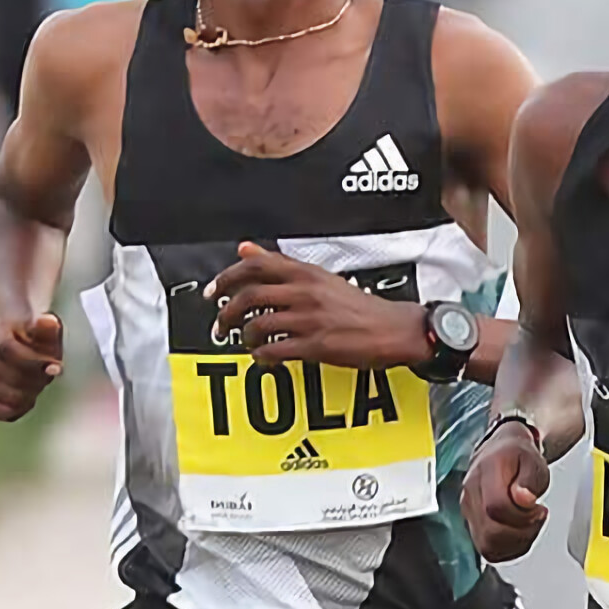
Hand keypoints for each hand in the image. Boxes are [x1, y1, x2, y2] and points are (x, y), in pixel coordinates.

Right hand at [0, 309, 62, 421]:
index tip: (52, 365)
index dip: (34, 361)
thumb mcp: (46, 331)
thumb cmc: (34, 342)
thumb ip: (49, 328)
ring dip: (28, 396)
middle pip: (11, 377)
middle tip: (44, 376)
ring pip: (7, 397)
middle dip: (36, 380)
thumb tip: (47, 323)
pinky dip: (13, 410)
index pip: (8, 350)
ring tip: (33, 386)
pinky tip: (21, 400)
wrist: (18, 351)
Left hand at [207, 244, 426, 368]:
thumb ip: (280, 265)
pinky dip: (262, 357)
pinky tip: (264, 358)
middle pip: (249, 296)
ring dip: (244, 337)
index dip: (227, 278)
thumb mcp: (319, 277)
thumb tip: (246, 249)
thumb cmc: (359, 306)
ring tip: (246, 342)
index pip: (255, 266)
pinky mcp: (316, 345)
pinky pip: (276, 350)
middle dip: (227, 313)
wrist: (393, 329)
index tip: (214, 292)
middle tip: (221, 324)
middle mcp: (305, 292)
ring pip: (258, 325)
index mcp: (305, 273)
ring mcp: (310, 319)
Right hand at [462, 427, 551, 560]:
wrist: (502, 452)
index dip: (522, 514)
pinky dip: (511, 550)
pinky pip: (489, 551)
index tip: (538, 507)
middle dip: (522, 531)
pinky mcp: (473, 527)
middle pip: (490, 532)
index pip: (496, 507)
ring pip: (488, 546)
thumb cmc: (518, 457)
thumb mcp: (533, 460)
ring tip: (530, 525)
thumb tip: (523, 499)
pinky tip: (522, 534)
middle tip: (537, 517)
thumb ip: (530, 479)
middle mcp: (470, 494)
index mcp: (485, 472)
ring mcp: (468, 513)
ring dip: (517, 543)